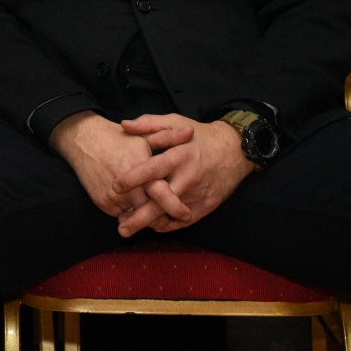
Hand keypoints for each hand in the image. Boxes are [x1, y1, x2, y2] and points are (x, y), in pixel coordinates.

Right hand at [50, 111, 190, 233]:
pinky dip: (129, 212)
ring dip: (145, 216)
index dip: (175, 207)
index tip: (186, 214)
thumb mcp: (143, 136)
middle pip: (150, 210)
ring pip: (136, 215)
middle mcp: (128, 184)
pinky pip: (121, 214)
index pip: (162, 193)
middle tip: (172, 219)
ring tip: (154, 214)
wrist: (83, 140)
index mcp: (141, 166)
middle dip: (161, 217)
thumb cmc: (117, 138)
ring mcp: (114, 196)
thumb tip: (191, 133)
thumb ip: (168, 137)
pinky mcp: (103, 202)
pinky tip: (134, 205)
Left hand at [112, 114, 255, 234]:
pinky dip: (167, 225)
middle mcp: (188, 178)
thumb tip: (124, 124)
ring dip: (149, 223)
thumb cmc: (200, 135)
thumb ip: (149, 124)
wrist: (236, 150)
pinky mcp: (206, 206)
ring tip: (129, 227)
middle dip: (139, 216)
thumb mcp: (176, 122)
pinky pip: (183, 221)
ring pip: (170, 214)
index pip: (153, 169)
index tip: (115, 186)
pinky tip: (151, 225)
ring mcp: (198, 195)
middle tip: (119, 226)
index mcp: (179, 156)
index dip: (133, 178)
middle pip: (161, 201)